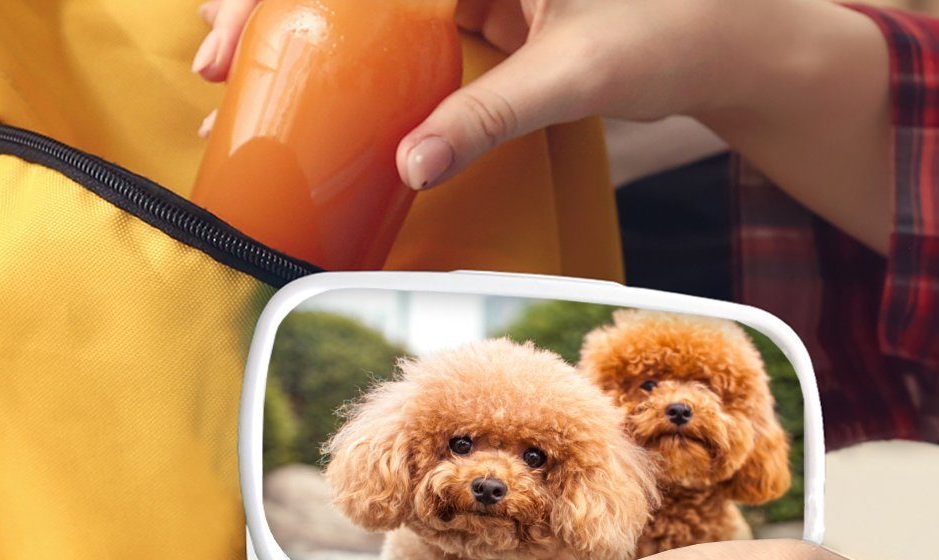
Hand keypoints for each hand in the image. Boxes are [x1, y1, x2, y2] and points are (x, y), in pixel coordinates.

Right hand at [190, 0, 891, 250]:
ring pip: (369, 6)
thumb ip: (490, 114)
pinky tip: (323, 101)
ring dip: (309, 42)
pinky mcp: (483, 12)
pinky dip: (361, 64)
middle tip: (214, 64)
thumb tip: (410, 165)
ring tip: (245, 86)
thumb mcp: (573, 73)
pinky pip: (404, 35)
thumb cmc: (670, 31)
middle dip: (273, 12)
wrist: (724, 42)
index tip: (232, 30)